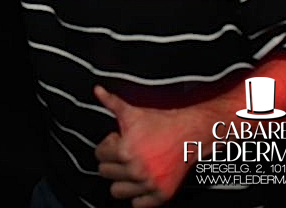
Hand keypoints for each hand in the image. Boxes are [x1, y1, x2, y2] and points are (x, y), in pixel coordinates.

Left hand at [93, 86, 194, 207]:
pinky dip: (137, 196)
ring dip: (121, 180)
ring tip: (130, 168)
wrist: (189, 134)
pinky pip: (137, 205)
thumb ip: (111, 102)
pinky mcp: (161, 194)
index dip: (107, 145)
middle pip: (105, 173)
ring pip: (117, 191)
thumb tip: (97, 89)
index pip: (99, 155)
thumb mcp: (132, 112)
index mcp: (124, 151)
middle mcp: (135, 170)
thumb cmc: (161, 123)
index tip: (118, 140)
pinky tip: (141, 182)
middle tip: (125, 153)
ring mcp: (149, 184)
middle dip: (112, 162)